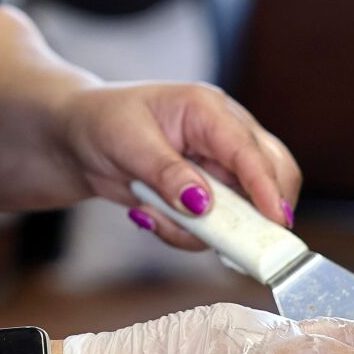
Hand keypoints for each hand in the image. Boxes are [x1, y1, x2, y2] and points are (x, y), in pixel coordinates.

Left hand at [56, 82, 298, 246]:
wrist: (77, 139)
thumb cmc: (100, 122)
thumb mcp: (127, 142)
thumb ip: (166, 172)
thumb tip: (202, 203)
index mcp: (208, 109)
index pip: (250, 149)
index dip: (266, 186)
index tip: (276, 221)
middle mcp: (222, 136)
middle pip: (272, 174)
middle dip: (259, 213)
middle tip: (234, 244)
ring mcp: (217, 167)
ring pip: (246, 209)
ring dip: (206, 228)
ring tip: (152, 215)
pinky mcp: (207, 194)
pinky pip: (216, 226)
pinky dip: (185, 232)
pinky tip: (149, 215)